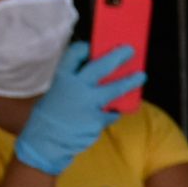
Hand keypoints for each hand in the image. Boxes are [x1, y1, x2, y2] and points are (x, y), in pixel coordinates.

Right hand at [14, 42, 145, 177]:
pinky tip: (111, 113)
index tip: (96, 46)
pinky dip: (112, 113)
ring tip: (141, 76)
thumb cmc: (52, 113)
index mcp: (62, 76)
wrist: (46, 139)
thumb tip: (97, 73)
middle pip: (101, 66)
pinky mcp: (97, 119)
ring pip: (115, 88)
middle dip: (117, 56)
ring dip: (130, 81)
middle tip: (129, 50)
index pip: (76, 53)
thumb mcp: (57, 91)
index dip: (87, 48)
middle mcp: (76, 86)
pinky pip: (111, 113)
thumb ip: (74, 81)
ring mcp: (88, 102)